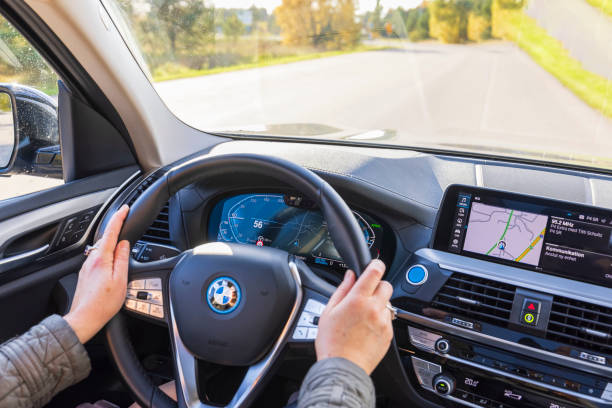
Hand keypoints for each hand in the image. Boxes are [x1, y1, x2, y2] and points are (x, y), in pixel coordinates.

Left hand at [64, 205, 129, 343]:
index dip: (118, 218)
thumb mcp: (120, 280)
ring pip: (101, 249)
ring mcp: (87, 267)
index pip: (110, 232)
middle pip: (105, 238)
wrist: (84, 318)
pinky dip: (107, 253)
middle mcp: (91, 260)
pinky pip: (98, 257)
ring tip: (122, 241)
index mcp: (101, 259)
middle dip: (115, 229)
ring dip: (111, 242)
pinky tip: (112, 260)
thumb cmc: (103, 304)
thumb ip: (122, 259)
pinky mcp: (86, 274)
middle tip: (125, 221)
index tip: (124, 209)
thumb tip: (124, 244)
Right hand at [314, 259, 392, 374]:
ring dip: (379, 304)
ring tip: (363, 317)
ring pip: (388, 303)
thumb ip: (342, 290)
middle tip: (365, 295)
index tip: (374, 265)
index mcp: (357, 300)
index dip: (376, 265)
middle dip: (377, 286)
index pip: (375, 272)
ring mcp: (384, 322)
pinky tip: (367, 329)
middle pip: (386, 285)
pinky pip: (388, 319)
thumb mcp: (329, 311)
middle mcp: (374, 309)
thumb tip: (350, 275)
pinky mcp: (389, 335)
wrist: (343, 368)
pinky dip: (380, 320)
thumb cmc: (332, 343)